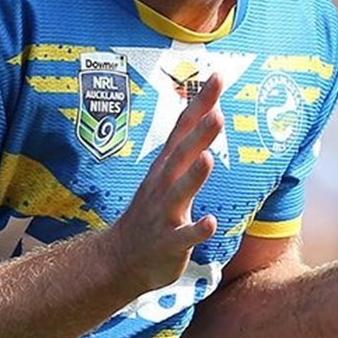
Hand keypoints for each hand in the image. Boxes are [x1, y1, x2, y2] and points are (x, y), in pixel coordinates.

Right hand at [108, 74, 224, 291]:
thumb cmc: (152, 214)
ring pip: (178, 193)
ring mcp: (162, 214)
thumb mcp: (166, 176)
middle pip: (181, 156)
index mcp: (165, 168)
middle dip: (198, 135)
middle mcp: (162, 186)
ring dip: (193, 177)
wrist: (119, 260)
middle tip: (218, 114)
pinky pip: (182, 237)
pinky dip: (195, 230)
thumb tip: (212, 113)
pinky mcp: (167, 243)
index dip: (200, 104)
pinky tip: (210, 223)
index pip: (183, 128)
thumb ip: (188, 147)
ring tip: (209, 159)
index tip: (218, 77)